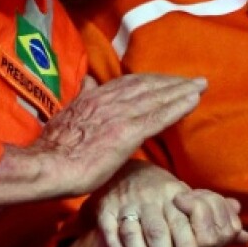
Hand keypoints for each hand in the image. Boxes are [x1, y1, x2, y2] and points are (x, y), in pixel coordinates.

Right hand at [0, 74, 204, 206]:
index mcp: (94, 97)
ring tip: (201, 86)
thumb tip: (88, 82)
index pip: (129, 83)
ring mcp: (119, 114)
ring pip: (157, 96)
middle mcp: (109, 99)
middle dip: (172, 82)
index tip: (168, 80)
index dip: (152, 81)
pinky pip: (159, 115)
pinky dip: (178, 106)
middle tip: (194, 80)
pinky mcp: (127, 131)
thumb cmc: (53, 150)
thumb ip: (82, 99)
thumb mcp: (66, 115)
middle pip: (148, 85)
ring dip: (181, 90)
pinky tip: (194, 101)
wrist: (47, 166)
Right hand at [93, 160, 247, 246]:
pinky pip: (110, 232)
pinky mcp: (106, 210)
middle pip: (158, 231)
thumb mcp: (190, 201)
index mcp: (173, 193)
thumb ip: (217, 219)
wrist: (126, 172)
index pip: (181, 221)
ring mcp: (126, 203)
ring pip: (133, 233)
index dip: (187, 244)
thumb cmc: (165, 194)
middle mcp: (150, 197)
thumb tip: (245, 235)